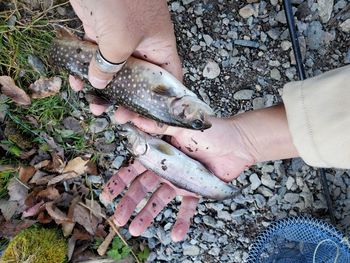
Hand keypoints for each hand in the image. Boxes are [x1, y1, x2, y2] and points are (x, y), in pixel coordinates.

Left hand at [68, 0, 181, 113]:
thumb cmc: (120, 0)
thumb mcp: (120, 39)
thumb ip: (111, 66)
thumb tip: (98, 84)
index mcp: (159, 49)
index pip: (168, 82)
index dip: (161, 106)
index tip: (145, 121)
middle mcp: (143, 47)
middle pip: (140, 82)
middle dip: (128, 102)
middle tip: (117, 117)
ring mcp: (121, 40)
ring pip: (115, 73)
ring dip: (104, 91)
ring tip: (94, 107)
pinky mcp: (100, 33)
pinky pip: (94, 58)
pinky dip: (85, 71)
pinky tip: (76, 83)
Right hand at [100, 105, 298, 240]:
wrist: (238, 142)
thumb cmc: (211, 130)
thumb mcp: (181, 126)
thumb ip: (157, 125)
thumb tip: (130, 118)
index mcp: (161, 151)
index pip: (135, 166)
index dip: (120, 180)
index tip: (108, 194)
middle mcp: (167, 168)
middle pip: (143, 187)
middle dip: (129, 203)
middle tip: (118, 218)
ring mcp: (181, 180)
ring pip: (160, 200)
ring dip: (148, 215)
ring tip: (136, 230)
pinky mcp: (196, 190)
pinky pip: (187, 208)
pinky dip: (182, 221)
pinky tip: (176, 235)